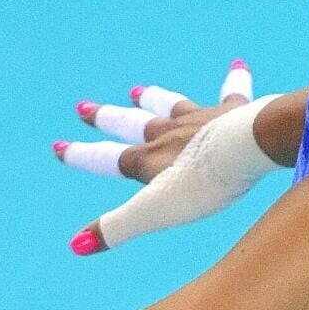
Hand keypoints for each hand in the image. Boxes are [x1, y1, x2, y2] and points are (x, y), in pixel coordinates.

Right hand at [53, 59, 266, 254]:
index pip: (107, 158)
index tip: (59, 147)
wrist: (249, 145)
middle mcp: (169, 134)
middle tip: (84, 108)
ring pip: (170, 106)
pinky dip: (234, 78)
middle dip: (106, 119)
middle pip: (131, 124)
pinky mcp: (235, 111)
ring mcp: (200, 119)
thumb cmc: (204, 181)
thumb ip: (118, 226)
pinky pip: (232, 92)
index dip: (82, 156)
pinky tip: (239, 64)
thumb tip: (75, 245)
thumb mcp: (156, 211)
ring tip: (137, 90)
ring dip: (152, 99)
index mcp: (149, 160)